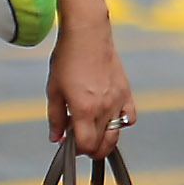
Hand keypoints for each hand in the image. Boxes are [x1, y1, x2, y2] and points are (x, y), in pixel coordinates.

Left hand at [45, 28, 135, 155]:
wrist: (87, 34)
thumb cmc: (68, 58)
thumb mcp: (54, 90)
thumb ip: (55, 118)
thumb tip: (56, 138)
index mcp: (84, 109)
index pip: (86, 145)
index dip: (77, 151)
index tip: (70, 145)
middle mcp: (104, 108)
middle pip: (102, 144)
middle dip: (89, 148)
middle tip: (79, 141)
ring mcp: (117, 100)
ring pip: (116, 134)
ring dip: (105, 140)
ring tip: (93, 134)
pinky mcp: (126, 92)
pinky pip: (129, 118)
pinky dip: (121, 123)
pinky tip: (109, 118)